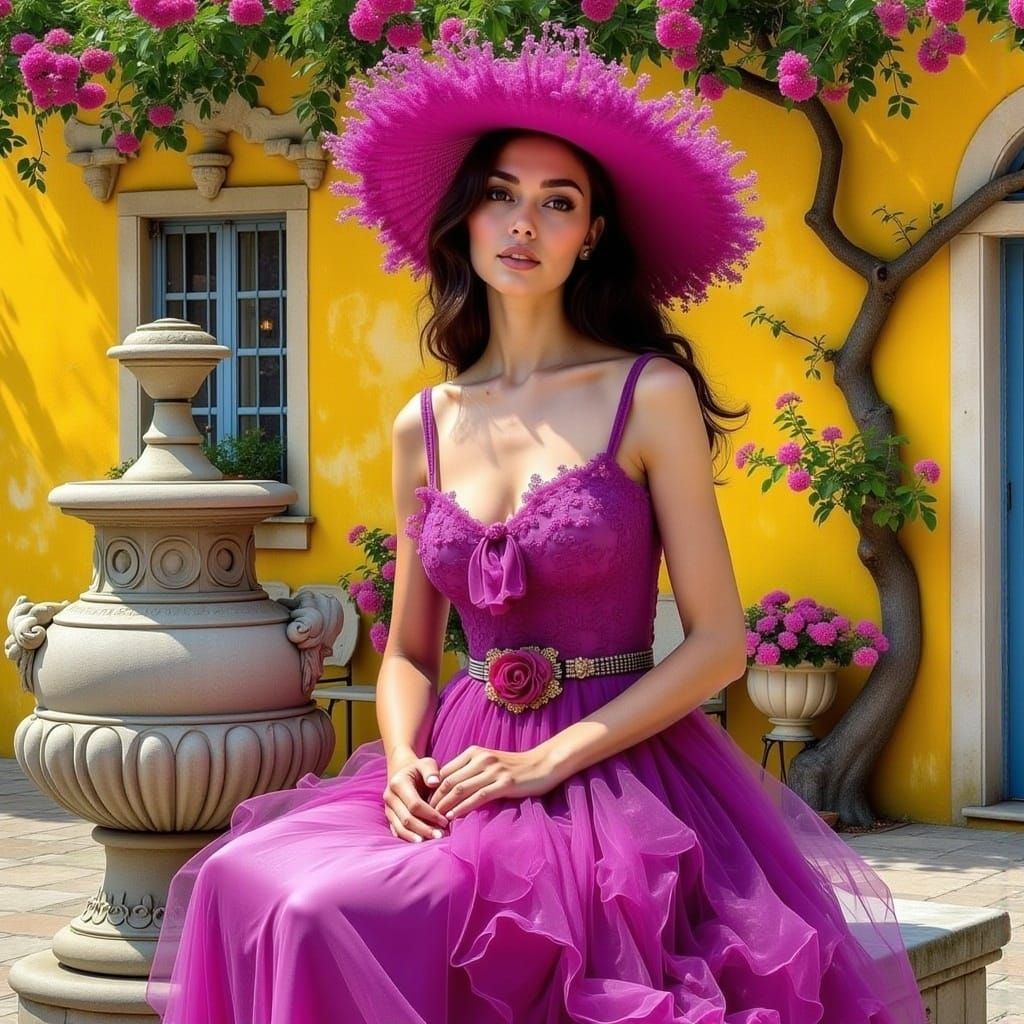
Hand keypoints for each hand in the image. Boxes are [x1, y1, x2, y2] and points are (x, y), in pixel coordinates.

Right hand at [383, 754, 450, 843]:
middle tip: (440, 836)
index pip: (415, 804)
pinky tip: (421, 842)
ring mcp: (388, 808)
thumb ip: (431, 771)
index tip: (444, 820)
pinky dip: (409, 837)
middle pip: (407, 819)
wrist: (404, 772)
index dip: (430, 814)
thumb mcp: (426, 764)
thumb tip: (434, 782)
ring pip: (400, 828)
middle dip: (424, 829)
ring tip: (432, 841)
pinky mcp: (389, 817)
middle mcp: (389, 797)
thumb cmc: (419, 769)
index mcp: (398, 783)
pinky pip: (397, 831)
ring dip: (416, 837)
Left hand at [428, 744, 561, 820]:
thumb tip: (449, 788)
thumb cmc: (515, 767)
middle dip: (434, 799)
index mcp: (474, 752)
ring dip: (445, 806)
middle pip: (449, 781)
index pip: (445, 771)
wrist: (543, 764)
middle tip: (425, 816)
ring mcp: (492, 770)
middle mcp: (481, 758)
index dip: (432, 789)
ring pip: (460, 789)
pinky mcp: (504, 783)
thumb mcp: (489, 762)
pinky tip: (454, 817)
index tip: (424, 804)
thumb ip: (471, 770)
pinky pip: (478, 797)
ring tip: (435, 819)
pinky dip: (463, 808)